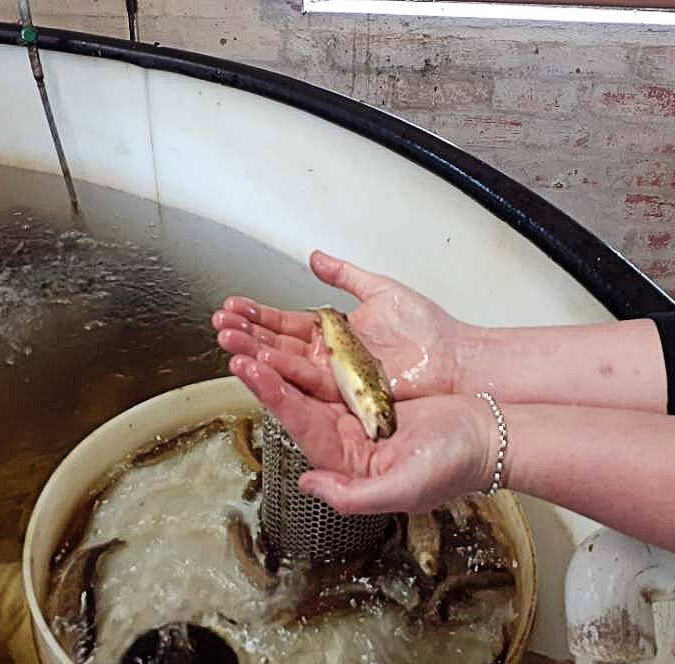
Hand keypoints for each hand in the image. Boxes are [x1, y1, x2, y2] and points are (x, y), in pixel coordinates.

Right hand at [212, 251, 464, 401]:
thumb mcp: (382, 290)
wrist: (454, 360)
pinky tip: (258, 364)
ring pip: (285, 366)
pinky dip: (281, 375)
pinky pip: (307, 386)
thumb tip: (317, 258)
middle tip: (220, 324)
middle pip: (278, 345)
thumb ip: (345, 275)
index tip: (234, 306)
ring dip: (254, 354)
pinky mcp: (345, 396)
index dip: (259, 315)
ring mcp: (335, 378)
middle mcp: (329, 356)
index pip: (286, 322)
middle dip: (246, 334)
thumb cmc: (429, 330)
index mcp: (334, 331)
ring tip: (228, 341)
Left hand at [229, 355, 498, 514]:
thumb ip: (353, 495)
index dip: (274, 396)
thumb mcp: (404, 489)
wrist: (489, 435)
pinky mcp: (369, 393)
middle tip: (236, 342)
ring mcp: (356, 413)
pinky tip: (293, 336)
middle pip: (295, 400)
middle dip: (264, 372)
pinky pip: (333, 370)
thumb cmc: (454, 466)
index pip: (301, 424)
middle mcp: (346, 438)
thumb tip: (308, 485)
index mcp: (347, 462)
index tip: (251, 368)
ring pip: (308, 383)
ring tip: (252, 334)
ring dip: (280, 359)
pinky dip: (312, 353)